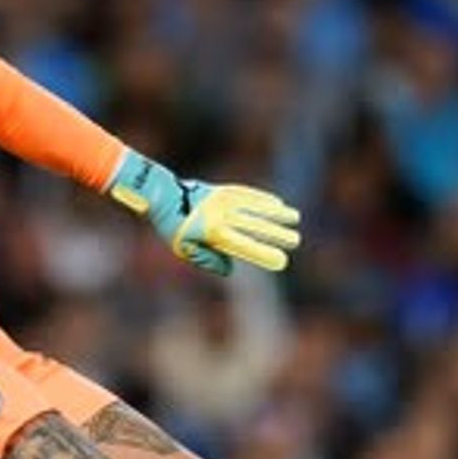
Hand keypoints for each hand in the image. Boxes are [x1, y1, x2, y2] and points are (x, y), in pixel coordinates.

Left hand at [106, 150, 301, 274]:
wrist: (161, 195)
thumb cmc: (173, 227)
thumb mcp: (186, 250)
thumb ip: (210, 261)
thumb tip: (232, 268)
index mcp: (212, 234)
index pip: (245, 246)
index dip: (264, 254)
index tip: (281, 261)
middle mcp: (221, 216)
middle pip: (255, 226)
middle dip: (277, 233)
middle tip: (296, 240)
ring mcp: (223, 201)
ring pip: (255, 208)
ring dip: (276, 213)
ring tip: (295, 218)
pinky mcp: (223, 190)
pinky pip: (247, 194)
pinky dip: (263, 199)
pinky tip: (277, 202)